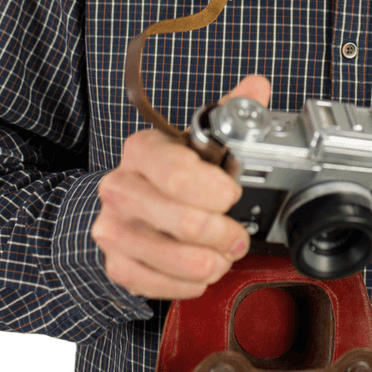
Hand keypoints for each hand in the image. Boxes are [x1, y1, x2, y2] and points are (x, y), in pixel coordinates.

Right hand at [91, 75, 270, 298]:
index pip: (179, 174)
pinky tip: (200, 269)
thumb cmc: (170, 171)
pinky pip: (161, 285)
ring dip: (213, 261)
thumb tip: (258, 87)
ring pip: (177, 258)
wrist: (128, 201)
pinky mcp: (116, 264)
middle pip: (185, 222)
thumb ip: (231, 112)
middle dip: (225, 233)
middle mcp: (120, 188)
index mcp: (142, 150)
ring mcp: (113, 228)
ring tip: (222, 253)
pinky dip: (191, 282)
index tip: (232, 193)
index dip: (218, 191)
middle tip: (237, 235)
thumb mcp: (199, 138)